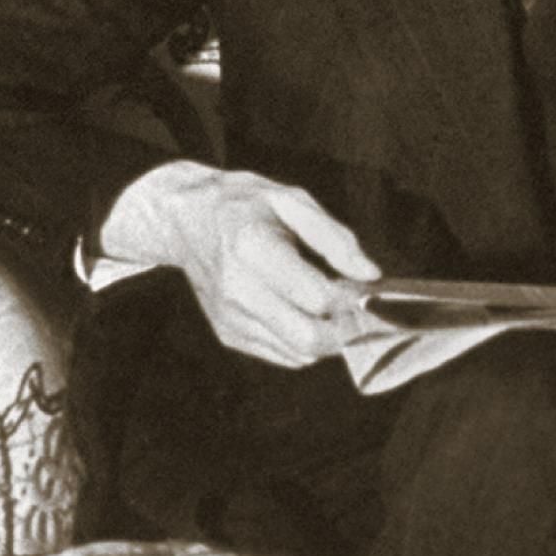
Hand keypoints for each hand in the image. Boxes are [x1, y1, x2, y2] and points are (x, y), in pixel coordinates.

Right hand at [99, 160, 380, 369]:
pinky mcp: (228, 334)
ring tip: (330, 306)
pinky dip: (304, 341)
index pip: (316, 295)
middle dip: (344, 330)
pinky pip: (282, 354)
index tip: (362, 285)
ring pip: (298, 353)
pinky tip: (304, 312)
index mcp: (252, 248)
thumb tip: (369, 274)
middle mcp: (236, 290)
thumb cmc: (244, 204)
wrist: (186, 220)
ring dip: (327, 338)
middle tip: (356, 307)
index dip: (350, 296)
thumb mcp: (291, 200)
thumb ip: (334, 237)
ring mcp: (230, 317)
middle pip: (308, 337)